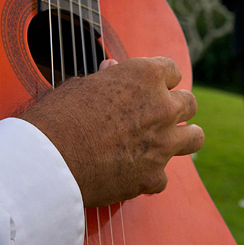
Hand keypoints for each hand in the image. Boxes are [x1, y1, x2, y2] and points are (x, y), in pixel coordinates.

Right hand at [19, 57, 203, 207]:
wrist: (48, 161)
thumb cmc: (56, 117)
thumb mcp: (78, 87)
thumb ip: (104, 78)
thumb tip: (112, 68)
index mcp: (144, 76)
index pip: (171, 69)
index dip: (160, 79)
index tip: (150, 87)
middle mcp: (162, 107)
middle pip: (189, 102)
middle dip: (175, 107)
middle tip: (158, 115)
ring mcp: (163, 143)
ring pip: (195, 137)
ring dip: (183, 137)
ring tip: (167, 142)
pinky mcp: (153, 176)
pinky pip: (164, 176)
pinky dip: (150, 176)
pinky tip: (135, 175)